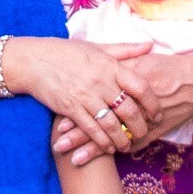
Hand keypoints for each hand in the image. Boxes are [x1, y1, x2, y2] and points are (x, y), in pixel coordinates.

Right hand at [1, 37, 155, 154]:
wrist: (35, 60)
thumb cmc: (68, 52)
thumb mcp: (98, 47)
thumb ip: (125, 50)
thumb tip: (149, 46)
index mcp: (110, 66)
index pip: (140, 86)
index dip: (152, 102)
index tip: (157, 112)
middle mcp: (101, 82)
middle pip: (129, 110)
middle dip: (140, 126)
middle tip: (145, 134)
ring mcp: (86, 97)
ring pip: (112, 125)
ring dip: (122, 139)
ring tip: (127, 145)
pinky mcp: (71, 110)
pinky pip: (92, 130)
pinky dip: (103, 142)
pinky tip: (109, 148)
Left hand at [53, 50, 192, 163]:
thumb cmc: (170, 67)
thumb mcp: (143, 60)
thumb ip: (120, 62)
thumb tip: (95, 64)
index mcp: (129, 79)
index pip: (97, 95)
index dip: (78, 107)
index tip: (59, 116)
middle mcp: (135, 101)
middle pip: (103, 119)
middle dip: (79, 132)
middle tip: (57, 142)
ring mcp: (145, 119)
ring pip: (115, 137)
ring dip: (93, 149)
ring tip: (72, 159)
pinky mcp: (155, 132)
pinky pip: (133, 145)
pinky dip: (116, 152)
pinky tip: (101, 162)